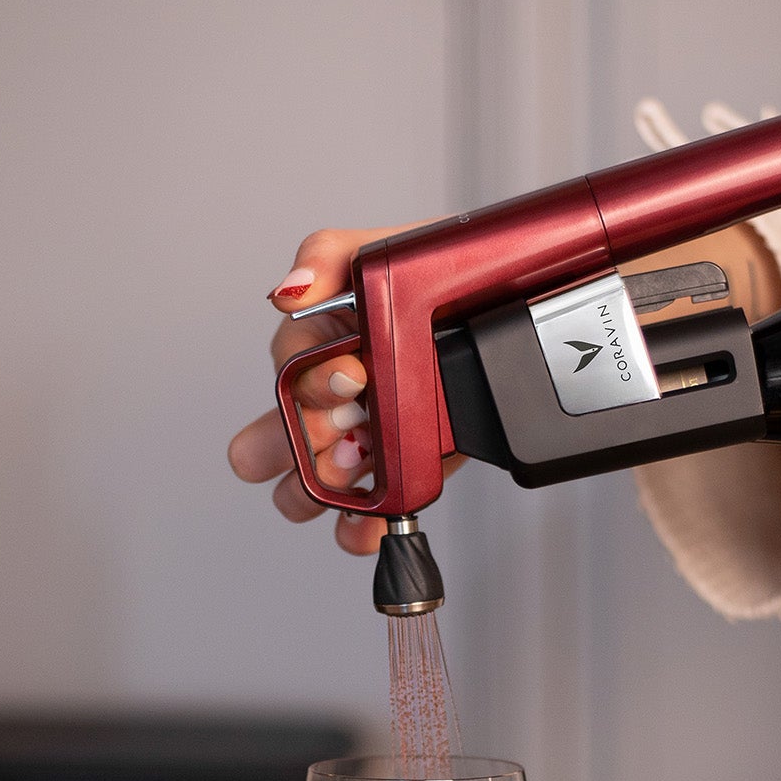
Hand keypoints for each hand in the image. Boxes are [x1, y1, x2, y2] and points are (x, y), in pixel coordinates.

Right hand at [229, 226, 417, 556]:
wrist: (504, 305)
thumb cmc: (434, 277)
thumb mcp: (377, 250)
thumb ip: (325, 258)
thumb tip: (287, 293)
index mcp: (315, 349)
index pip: (284, 378)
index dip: (313, 385)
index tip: (353, 376)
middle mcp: (328, 402)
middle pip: (276, 445)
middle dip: (303, 446)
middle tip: (347, 430)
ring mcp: (362, 443)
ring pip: (308, 488)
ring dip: (325, 487)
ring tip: (360, 466)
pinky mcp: (398, 476)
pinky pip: (359, 520)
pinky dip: (357, 530)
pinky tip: (370, 523)